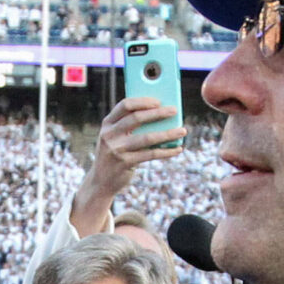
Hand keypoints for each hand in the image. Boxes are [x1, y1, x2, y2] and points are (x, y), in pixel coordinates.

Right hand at [71, 99, 184, 232]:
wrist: (100, 182)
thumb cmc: (114, 154)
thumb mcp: (115, 138)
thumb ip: (129, 126)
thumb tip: (161, 116)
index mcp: (107, 124)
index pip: (125, 105)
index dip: (142, 101)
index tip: (158, 101)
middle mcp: (110, 135)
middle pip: (136, 118)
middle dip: (158, 113)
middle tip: (174, 110)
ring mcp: (117, 150)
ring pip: (147, 137)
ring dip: (168, 133)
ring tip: (182, 130)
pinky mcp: (125, 163)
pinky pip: (151, 154)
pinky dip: (166, 152)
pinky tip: (177, 149)